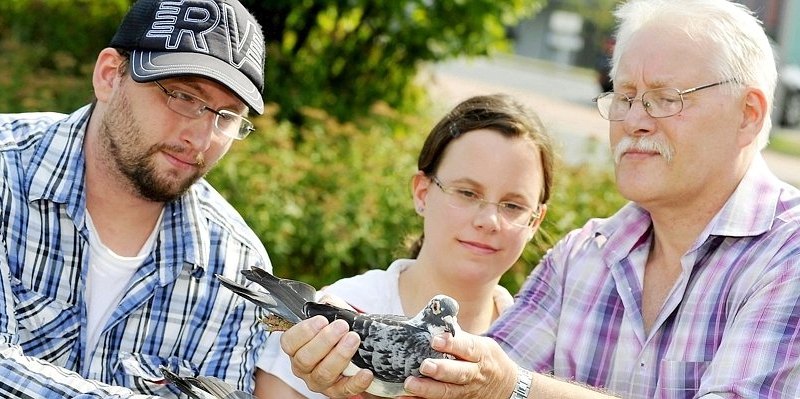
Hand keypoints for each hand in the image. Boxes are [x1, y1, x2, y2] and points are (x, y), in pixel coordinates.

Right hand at [280, 315, 373, 397]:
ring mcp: (318, 381)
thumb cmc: (337, 327)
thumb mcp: (331, 313)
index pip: (289, 342)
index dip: (304, 332)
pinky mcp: (336, 392)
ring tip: (354, 339)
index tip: (322, 320)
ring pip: (323, 374)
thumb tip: (327, 302)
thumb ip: (327, 306)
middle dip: (324, 341)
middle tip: (342, 326)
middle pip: (305, 359)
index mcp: (295, 347)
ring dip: (339, 356)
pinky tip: (366, 372)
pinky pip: (344, 391)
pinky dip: (356, 382)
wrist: (353, 343)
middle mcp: (303, 367)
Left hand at [399, 332, 517, 398]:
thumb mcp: (482, 344)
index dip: (452, 344)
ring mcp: (467, 391)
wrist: (506, 386)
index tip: (435, 340)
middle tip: (424, 365)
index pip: (467, 347)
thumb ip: (460, 336)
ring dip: (428, 389)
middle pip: (459, 373)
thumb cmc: (486, 359)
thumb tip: (436, 315)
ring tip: (410, 383)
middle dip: (441, 370)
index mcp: (480, 354)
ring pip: (448, 392)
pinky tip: (408, 397)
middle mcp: (474, 374)